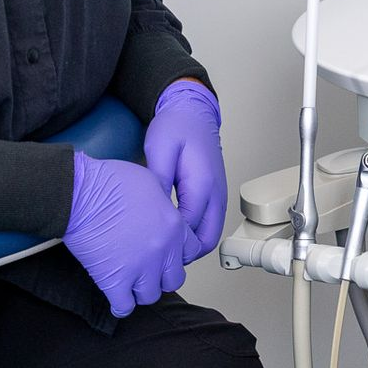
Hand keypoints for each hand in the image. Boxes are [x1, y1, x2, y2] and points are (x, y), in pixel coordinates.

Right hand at [67, 152, 202, 316]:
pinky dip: (121, 305)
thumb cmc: (108, 183)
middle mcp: (162, 251)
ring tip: (131, 282)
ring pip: (151, 295)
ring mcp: (140, 268)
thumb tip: (161, 211)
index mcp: (174, 227)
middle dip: (161, 276)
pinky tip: (117, 297)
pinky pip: (125, 306)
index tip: (166, 255)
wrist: (80, 195)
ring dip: (141, 290)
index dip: (177, 254)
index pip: (191, 252)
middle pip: (174, 279)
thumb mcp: (151, 182)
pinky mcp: (115, 281)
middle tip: (148, 270)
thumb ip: (163, 204)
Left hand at [142, 80, 226, 262]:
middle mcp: (216, 193)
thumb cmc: (177, 127)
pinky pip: (209, 225)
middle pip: (206, 240)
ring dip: (190, 246)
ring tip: (164, 247)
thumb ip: (158, 182)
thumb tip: (153, 211)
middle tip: (157, 255)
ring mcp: (218, 196)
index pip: (189, 229)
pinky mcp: (215, 196)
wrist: (192, 112)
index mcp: (203, 183)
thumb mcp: (159, 149)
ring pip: (210, 236)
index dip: (170, 244)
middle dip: (183, 253)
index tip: (148, 249)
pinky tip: (173, 232)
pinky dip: (194, 235)